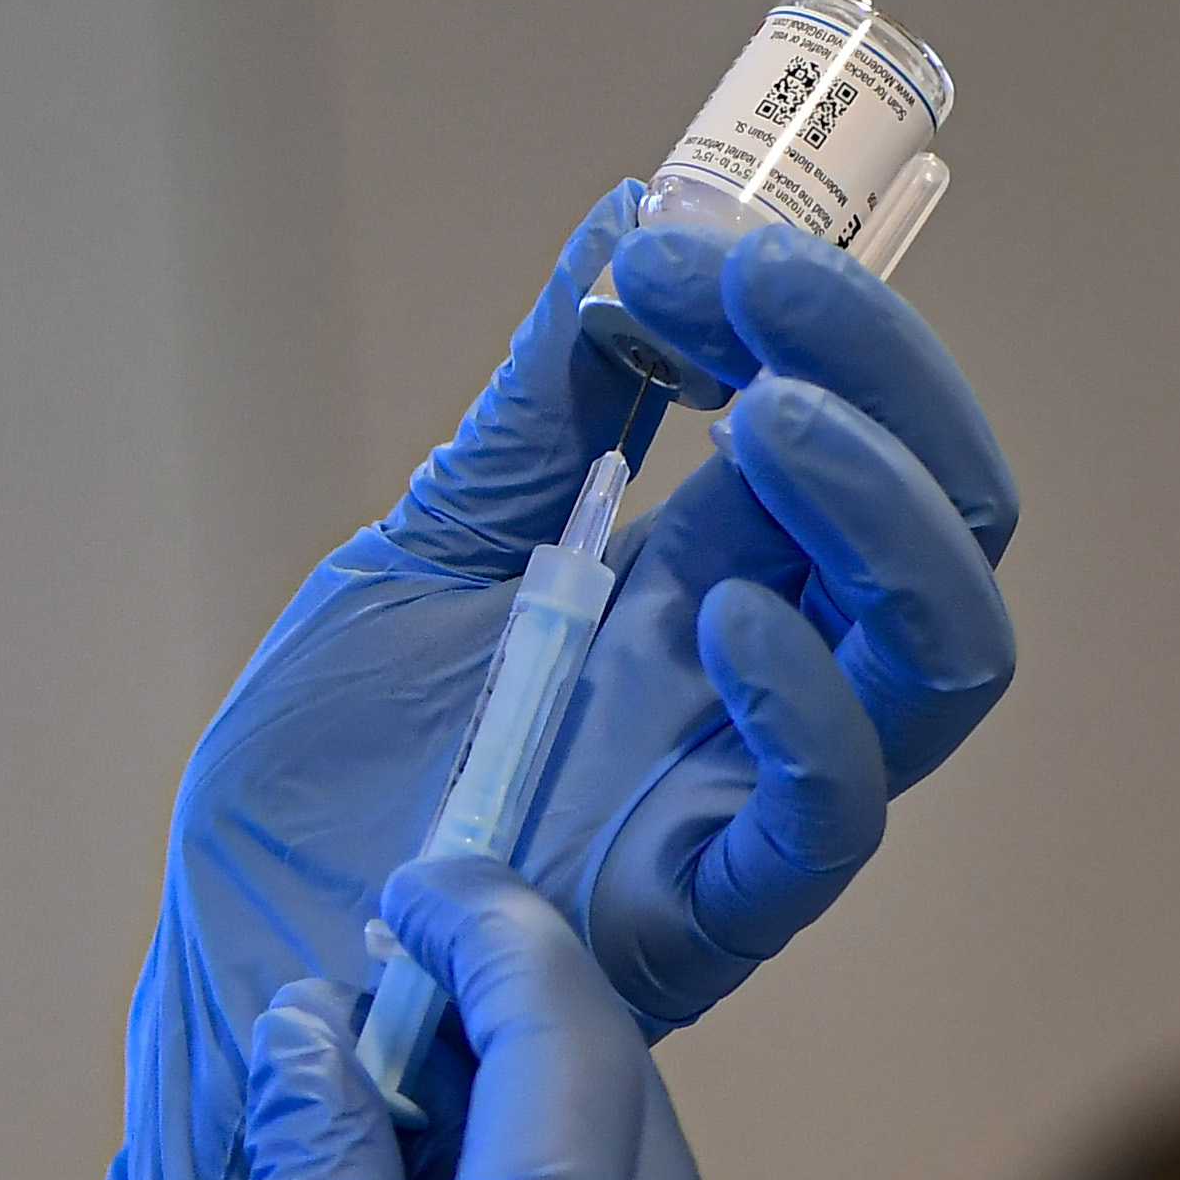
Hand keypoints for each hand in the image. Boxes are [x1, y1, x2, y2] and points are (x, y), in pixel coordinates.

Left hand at [68, 189, 1014, 1179]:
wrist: (235, 974)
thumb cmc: (326, 788)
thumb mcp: (428, 545)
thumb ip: (542, 397)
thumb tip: (643, 206)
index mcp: (714, 586)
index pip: (865, 431)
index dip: (818, 313)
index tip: (692, 236)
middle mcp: (760, 691)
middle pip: (945, 525)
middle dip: (882, 374)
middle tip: (754, 285)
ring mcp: (739, 802)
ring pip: (941, 659)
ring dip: (884, 508)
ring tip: (768, 411)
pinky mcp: (688, 919)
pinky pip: (824, 825)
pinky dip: (807, 703)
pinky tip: (720, 612)